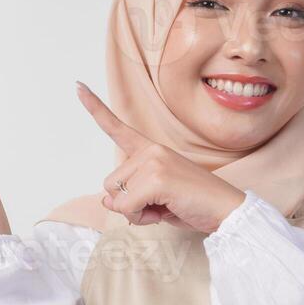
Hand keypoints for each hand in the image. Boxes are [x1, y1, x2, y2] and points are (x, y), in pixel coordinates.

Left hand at [76, 81, 245, 233]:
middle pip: (110, 183)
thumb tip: (106, 200)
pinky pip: (127, 207)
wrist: (226, 210)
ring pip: (116, 196)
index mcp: (152, 150)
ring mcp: (153, 162)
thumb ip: (130, 196)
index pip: (117, 128)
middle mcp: (151, 150)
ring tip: (164, 206)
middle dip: (128, 202)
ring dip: (135, 211)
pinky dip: (141, 218)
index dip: (95, 109)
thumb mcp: (156, 199)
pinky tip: (164, 211)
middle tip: (159, 203)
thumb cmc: (193, 204)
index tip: (78, 86)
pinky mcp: (157, 178)